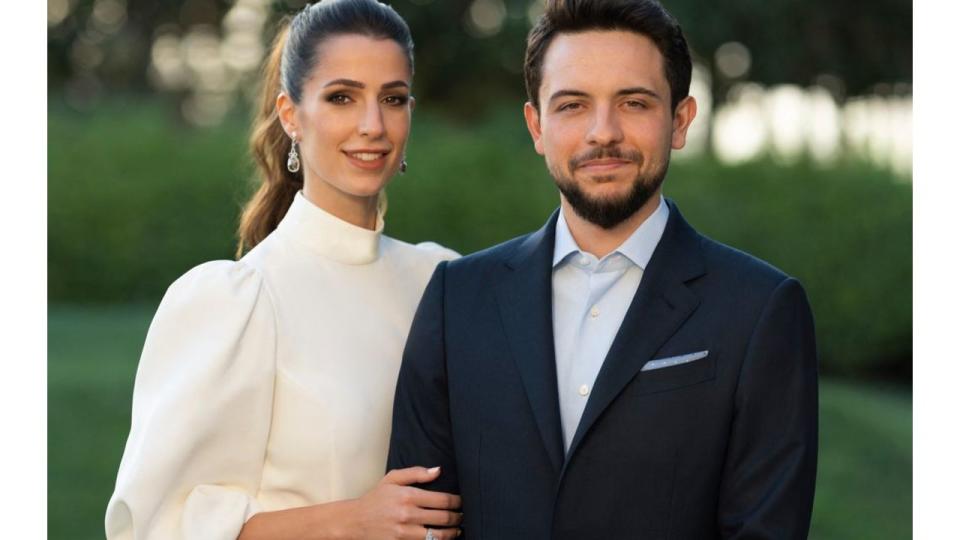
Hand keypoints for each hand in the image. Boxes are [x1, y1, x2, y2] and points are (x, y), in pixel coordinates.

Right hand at [347, 466, 461, 538]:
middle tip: (462, 516)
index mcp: (408, 495)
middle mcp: (407, 514)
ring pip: (438, 535)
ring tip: (457, 530)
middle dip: (457, 517)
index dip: (457, 502)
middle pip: (443, 518)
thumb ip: (416, 473)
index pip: (442, 500)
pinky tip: (441, 539)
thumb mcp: (392, 479)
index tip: (461, 502)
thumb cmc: (376, 498)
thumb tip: (438, 470)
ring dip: (451, 533)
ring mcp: (404, 532)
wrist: (355, 520)